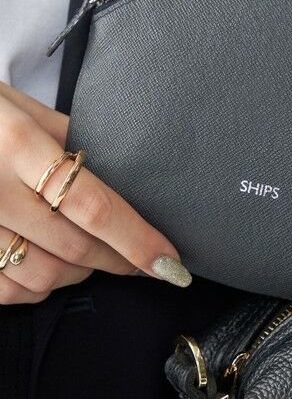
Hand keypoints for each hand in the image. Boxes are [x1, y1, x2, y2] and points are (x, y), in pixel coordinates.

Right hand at [0, 83, 190, 304]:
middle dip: (121, 261)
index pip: (94, 205)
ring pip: (42, 276)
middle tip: (146, 260)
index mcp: (16, 144)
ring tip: (95, 255)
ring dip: (81, 273)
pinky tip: (53, 267)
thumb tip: (123, 176)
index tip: (169, 261)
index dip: (137, 240)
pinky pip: (7, 290)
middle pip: (75, 247)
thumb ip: (72, 141)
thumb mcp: (24, 109)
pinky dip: (40, 287)